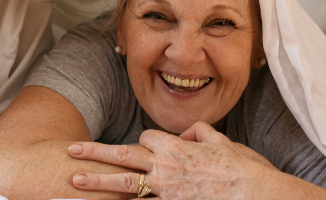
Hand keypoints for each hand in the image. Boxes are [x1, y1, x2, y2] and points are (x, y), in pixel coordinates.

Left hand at [69, 122, 274, 198]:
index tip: (146, 147)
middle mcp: (165, 167)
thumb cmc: (243, 169)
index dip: (145, 141)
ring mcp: (164, 189)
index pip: (147, 137)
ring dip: (97, 180)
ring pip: (123, 182)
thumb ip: (201, 133)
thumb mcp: (223, 143)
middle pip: (122, 155)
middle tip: (71, 150)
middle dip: (95, 152)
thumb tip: (189, 132)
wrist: (254, 195)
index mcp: (176, 147)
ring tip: (75, 179)